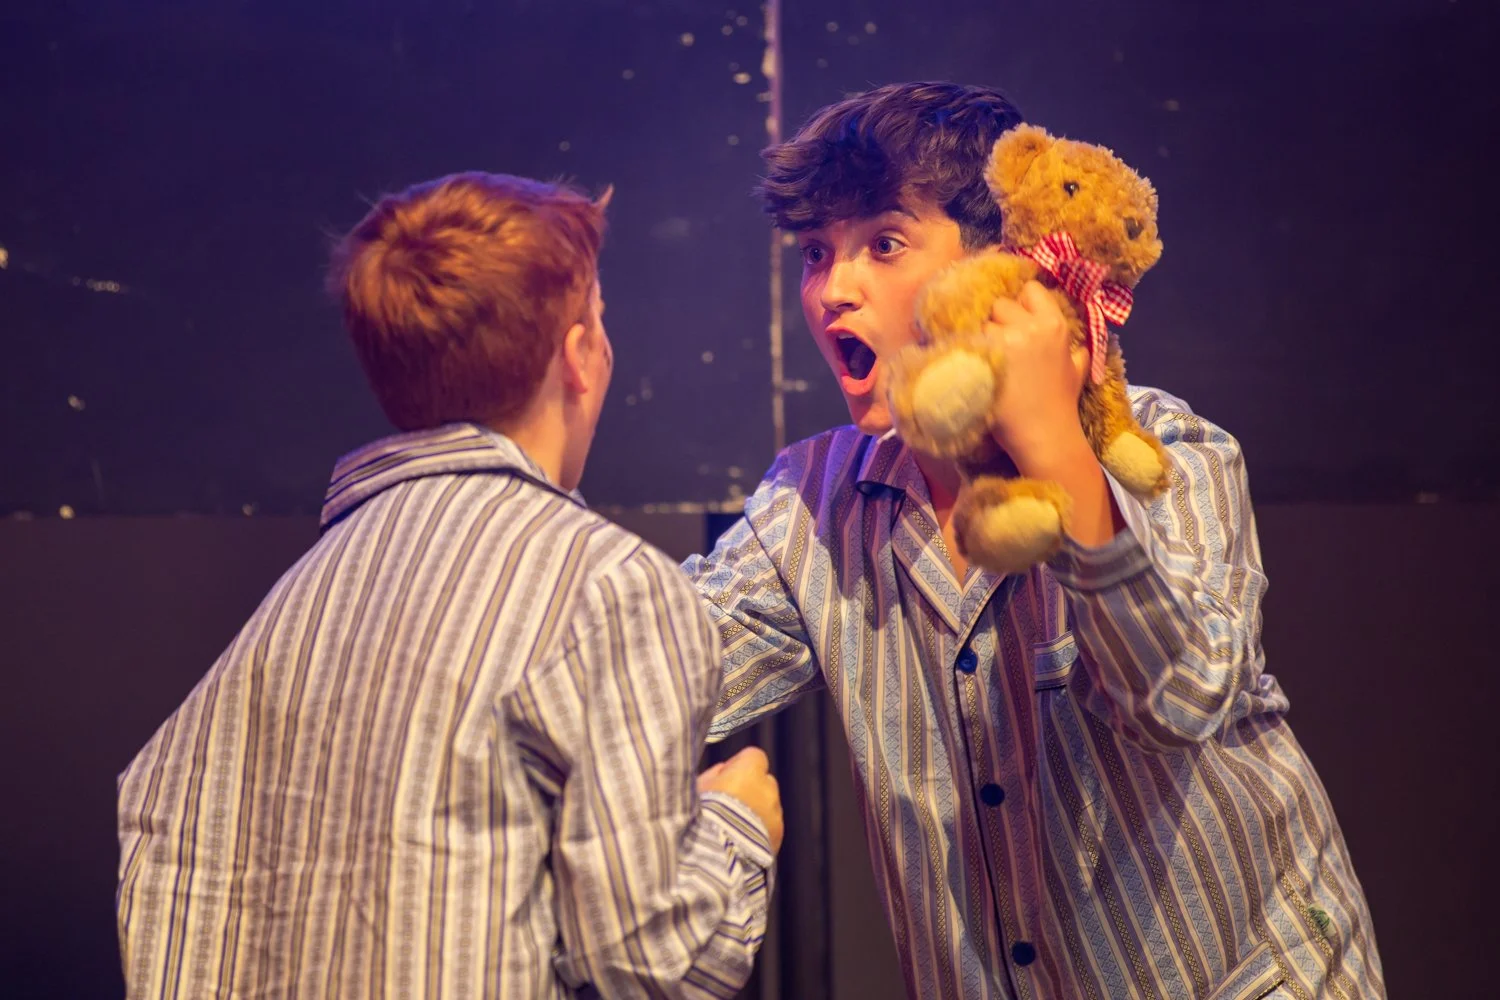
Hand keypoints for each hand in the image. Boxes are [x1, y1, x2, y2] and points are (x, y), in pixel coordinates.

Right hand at [698, 746, 783, 853]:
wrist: (715, 855)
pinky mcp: (777, 836)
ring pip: (768, 805)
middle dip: (750, 789)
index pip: (753, 756)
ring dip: (756, 811)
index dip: (739, 766)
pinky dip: (760, 830)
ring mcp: (775, 813)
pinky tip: (741, 840)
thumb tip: (724, 772)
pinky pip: (771, 827)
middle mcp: (767, 789)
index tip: (726, 777)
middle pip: (763, 781)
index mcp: (749, 771)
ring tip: (732, 827)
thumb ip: (716, 774)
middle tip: (728, 804)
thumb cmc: (701, 817)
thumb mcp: (698, 787)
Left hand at [984, 280, 1090, 466]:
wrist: (1045, 436)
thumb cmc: (1060, 405)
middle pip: (1001, 305)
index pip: (1031, 290)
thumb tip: (1076, 344)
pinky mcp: (984, 359)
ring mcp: (1005, 342)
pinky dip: (968, 352)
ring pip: (982, 324)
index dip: (1022, 305)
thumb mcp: (1078, 371)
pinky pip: (968, 342)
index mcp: (1054, 325)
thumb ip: (1076, 351)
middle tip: (1001, 348)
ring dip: (982, 339)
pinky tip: (974, 366)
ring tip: (988, 362)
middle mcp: (1031, 328)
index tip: (1018, 323)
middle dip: (999, 322)